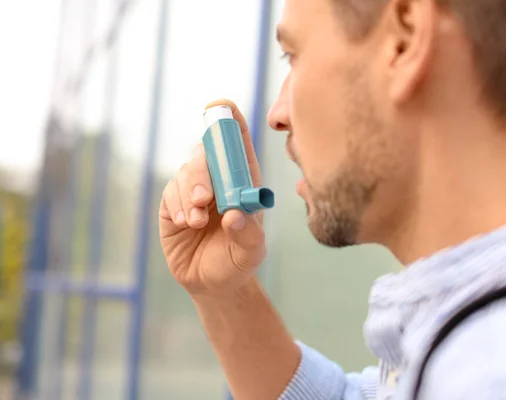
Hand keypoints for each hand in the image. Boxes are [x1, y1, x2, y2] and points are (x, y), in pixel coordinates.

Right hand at [159, 99, 265, 296]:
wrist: (213, 284)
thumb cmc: (238, 262)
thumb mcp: (251, 252)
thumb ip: (248, 235)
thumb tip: (233, 217)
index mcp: (244, 182)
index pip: (239, 145)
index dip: (232, 123)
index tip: (223, 107)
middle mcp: (219, 180)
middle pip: (208, 153)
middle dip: (203, 171)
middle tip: (204, 199)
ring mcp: (194, 190)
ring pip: (187, 172)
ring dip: (189, 194)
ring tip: (196, 221)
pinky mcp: (173, 204)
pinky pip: (170, 193)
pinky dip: (177, 206)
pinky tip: (185, 224)